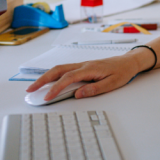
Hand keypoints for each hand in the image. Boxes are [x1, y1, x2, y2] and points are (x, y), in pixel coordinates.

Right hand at [26, 53, 141, 100]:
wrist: (129, 62)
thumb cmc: (122, 72)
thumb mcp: (113, 83)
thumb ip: (95, 89)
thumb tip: (78, 94)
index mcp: (90, 69)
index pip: (68, 78)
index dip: (56, 88)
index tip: (47, 97)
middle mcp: (83, 65)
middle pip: (58, 70)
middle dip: (43, 79)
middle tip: (30, 89)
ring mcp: (82, 65)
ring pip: (60, 69)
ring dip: (46, 77)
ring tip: (35, 86)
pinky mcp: (83, 67)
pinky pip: (65, 70)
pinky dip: (54, 75)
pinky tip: (49, 82)